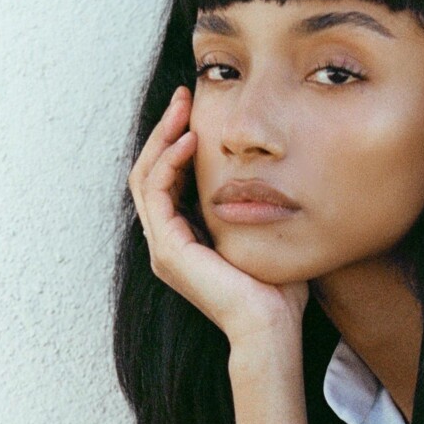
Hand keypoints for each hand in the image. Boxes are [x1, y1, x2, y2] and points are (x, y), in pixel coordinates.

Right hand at [128, 87, 307, 352]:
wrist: (271, 327)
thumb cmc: (277, 291)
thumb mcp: (263, 234)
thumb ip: (256, 206)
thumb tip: (272, 173)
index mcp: (185, 240)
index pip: (168, 180)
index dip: (177, 142)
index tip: (197, 110)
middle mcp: (167, 243)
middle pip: (151, 171)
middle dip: (166, 130)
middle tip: (183, 96)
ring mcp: (163, 247)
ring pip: (146, 176)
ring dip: (163, 137)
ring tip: (184, 109)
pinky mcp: (168, 250)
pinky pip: (156, 192)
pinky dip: (169, 161)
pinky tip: (190, 141)